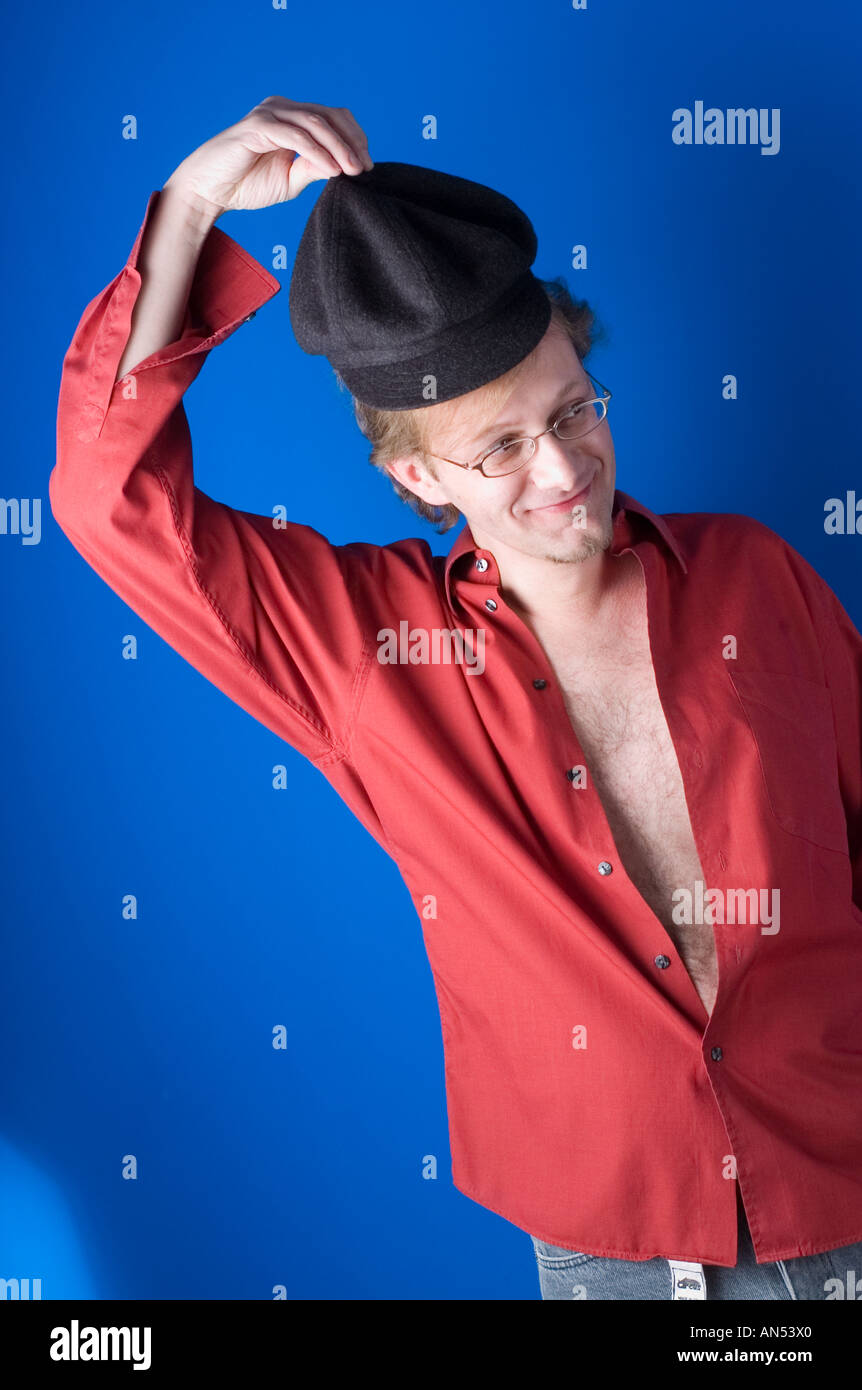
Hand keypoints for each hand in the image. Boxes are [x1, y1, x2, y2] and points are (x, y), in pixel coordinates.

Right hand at [163, 96, 372, 218]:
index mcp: (292, 118)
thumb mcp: (291, 179)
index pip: (333, 118)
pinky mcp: (257, 126)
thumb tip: (344, 166)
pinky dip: (317, 152)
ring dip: (338, 147)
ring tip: (352, 170)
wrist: (210, 190)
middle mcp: (282, 109)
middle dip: (352, 142)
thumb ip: (315, 168)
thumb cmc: (246, 184)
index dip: (354, 138)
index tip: (367, 166)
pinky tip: (331, 170)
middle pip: (329, 115)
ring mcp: (269, 114)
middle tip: (365, 168)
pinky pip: (295, 136)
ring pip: (315, 123)